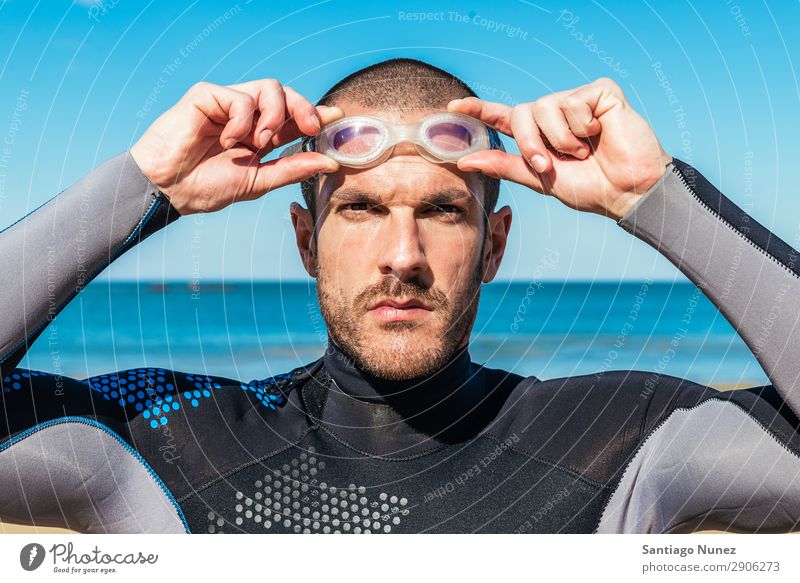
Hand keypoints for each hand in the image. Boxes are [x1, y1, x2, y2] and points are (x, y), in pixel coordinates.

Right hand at [130, 79, 343, 214]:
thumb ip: (292, 169)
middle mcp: (247, 116)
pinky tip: (228, 141)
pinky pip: (240, 96)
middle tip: (310, 127)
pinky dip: (242, 121)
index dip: (317, 114)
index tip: (338, 116)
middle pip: (287, 95)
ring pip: (269, 88)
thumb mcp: (258, 181)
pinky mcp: (208, 95)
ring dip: (274, 115)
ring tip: (260, 141)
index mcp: (260, 136)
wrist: (168, 190)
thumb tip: (330, 162)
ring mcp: (227, 104)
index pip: (294, 118)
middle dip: (304, 108)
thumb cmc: (206, 187)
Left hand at [448, 77, 671, 219]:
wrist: (628, 191)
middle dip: (530, 142)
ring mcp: (577, 100)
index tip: (453, 107)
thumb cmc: (590, 188)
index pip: (504, 117)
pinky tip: (601, 133)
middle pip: (521, 112)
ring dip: (562, 138)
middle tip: (551, 164)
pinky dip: (584, 127)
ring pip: (546, 106)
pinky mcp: (599, 92)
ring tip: (586, 150)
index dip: (479, 110)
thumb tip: (465, 161)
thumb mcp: (540, 179)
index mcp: (540, 135)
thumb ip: (505, 166)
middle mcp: (555, 114)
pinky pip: (574, 102)